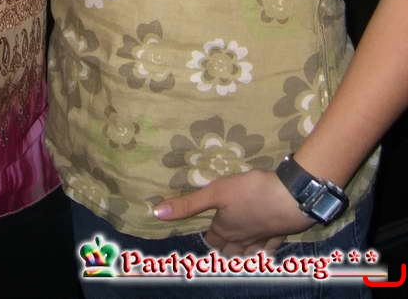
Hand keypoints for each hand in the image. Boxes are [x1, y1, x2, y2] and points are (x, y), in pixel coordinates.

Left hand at [154, 169, 314, 255]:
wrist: (291, 198)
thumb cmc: (250, 192)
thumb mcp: (215, 192)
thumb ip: (188, 204)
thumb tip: (156, 213)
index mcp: (225, 229)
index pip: (211, 240)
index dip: (207, 237)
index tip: (205, 234)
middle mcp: (242, 239)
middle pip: (229, 251)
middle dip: (222, 249)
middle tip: (218, 244)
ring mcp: (262, 239)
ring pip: (248, 254)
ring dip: (240, 255)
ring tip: (236, 253)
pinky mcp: (279, 235)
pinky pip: (268, 250)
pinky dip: (263, 253)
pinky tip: (262, 252)